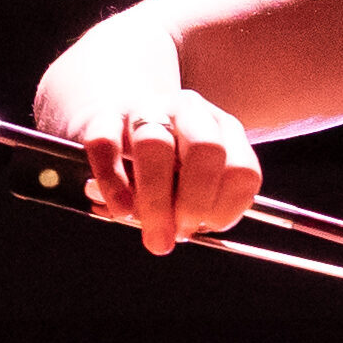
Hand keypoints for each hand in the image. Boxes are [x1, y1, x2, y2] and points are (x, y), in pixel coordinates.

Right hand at [78, 92, 262, 256]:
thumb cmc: (162, 165)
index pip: (241, 168)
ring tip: (150, 229)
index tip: (207, 227)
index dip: (227, 206)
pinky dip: (113, 183)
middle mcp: (189, 112)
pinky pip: (106, 145)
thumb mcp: (192, 181)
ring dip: (155, 197)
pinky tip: (121, 208)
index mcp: (222, 130)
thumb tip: (179, 231)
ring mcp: (145, 109)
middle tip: (177, 233)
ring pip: (155, 144)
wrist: (115, 125)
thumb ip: (200, 204)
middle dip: (193, 202)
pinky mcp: (101, 117)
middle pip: (205, 149)